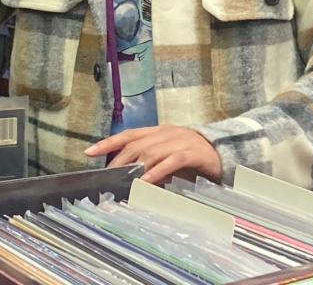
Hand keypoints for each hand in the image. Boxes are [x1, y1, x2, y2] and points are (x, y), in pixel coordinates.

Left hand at [85, 125, 221, 184]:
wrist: (224, 152)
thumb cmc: (192, 157)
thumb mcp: (167, 158)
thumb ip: (149, 163)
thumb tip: (128, 177)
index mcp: (158, 131)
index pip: (128, 135)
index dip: (107, 143)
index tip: (88, 152)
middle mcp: (166, 133)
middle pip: (136, 144)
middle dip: (119, 160)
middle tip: (107, 176)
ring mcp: (180, 141)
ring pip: (152, 151)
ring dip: (136, 167)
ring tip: (123, 180)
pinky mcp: (193, 153)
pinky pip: (171, 161)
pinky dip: (157, 171)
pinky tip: (147, 181)